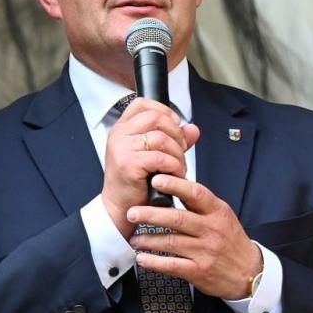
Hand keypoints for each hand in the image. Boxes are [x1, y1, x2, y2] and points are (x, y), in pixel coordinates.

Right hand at [101, 99, 198, 237]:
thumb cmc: (135, 183)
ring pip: (161, 138)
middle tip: (180, 152)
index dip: (165, 112)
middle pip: (157, 118)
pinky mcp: (128, 164)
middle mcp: (119, 134)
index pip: (143, 103)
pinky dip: (173, 167)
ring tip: (177, 167)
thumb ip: (173, 140)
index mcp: (122, 128)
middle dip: (176, 135)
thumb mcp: (154, 155)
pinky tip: (173, 175)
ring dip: (177, 154)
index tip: (175, 127)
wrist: (120, 208)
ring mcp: (121, 148)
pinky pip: (161, 158)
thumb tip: (193, 129)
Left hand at [126, 174, 261, 299]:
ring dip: (147, 240)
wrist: (249, 272)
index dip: (175, 185)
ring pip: (170, 242)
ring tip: (134, 238)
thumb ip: (200, 204)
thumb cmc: (231, 242)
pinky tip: (142, 258)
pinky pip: (171, 265)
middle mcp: (211, 230)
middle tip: (133, 212)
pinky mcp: (199, 271)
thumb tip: (173, 185)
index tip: (156, 180)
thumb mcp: (222, 216)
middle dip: (150, 215)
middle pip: (177, 218)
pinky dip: (154, 262)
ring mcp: (205, 252)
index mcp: (217, 212)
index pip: (195, 193)